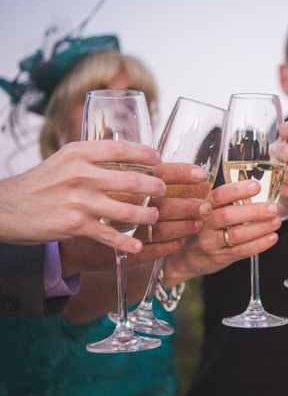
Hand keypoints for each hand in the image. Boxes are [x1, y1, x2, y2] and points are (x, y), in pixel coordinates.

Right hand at [0, 141, 164, 251]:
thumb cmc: (42, 183)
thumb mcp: (65, 160)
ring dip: (147, 215)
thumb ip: (93, 156)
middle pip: (132, 179)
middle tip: (163, 190)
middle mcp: (81, 174)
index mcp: (79, 154)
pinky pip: (109, 234)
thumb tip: (128, 151)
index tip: (159, 159)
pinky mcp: (74, 225)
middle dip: (155, 186)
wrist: (7, 207)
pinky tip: (137, 246)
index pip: (121, 149)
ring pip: (126, 210)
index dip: (146, 154)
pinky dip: (126, 243)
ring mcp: (79, 201)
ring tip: (153, 215)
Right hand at [162, 180, 281, 284]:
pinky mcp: (219, 258)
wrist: (185, 258)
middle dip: (253, 211)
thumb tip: (257, 187)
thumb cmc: (202, 229)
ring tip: (276, 221)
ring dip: (260, 228)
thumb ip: (225, 201)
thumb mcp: (207, 211)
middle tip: (272, 208)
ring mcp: (210, 243)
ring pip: (237, 235)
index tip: (256, 186)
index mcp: (203, 207)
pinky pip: (242, 251)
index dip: (237, 190)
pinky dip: (259, 244)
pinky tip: (272, 237)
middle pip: (228, 216)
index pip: (219, 196)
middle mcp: (204, 225)